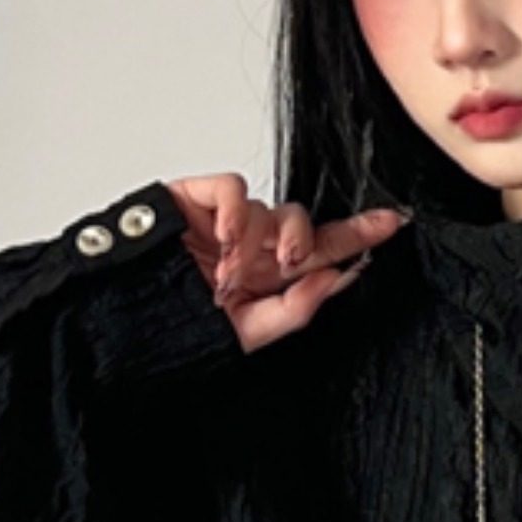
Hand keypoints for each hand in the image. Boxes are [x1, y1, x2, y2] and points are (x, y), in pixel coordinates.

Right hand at [167, 173, 409, 352]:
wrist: (126, 318)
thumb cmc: (180, 328)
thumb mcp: (249, 333)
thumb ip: (296, 309)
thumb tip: (337, 278)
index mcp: (271, 277)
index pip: (325, 249)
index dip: (359, 234)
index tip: (394, 222)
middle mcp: (255, 245)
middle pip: (303, 222)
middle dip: (306, 238)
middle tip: (291, 260)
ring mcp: (226, 221)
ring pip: (266, 208)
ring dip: (254, 241)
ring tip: (229, 273)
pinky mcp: (198, 199)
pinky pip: (232, 188)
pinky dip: (233, 209)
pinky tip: (223, 238)